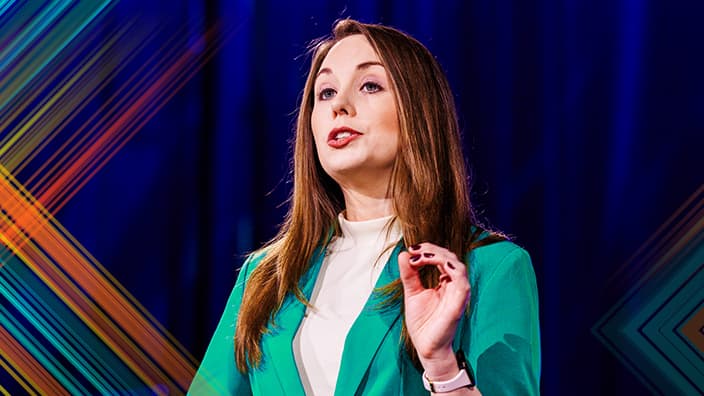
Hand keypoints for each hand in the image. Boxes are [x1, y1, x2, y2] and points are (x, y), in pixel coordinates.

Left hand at [398, 242, 469, 377]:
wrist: (425, 347)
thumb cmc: (422, 323)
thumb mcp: (412, 292)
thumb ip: (409, 274)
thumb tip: (403, 254)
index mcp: (445, 282)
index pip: (442, 258)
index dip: (428, 250)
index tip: (410, 250)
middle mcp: (454, 286)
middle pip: (450, 258)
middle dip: (432, 250)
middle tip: (414, 251)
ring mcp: (458, 294)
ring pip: (458, 266)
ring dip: (440, 256)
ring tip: (422, 256)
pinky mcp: (459, 304)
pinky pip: (462, 282)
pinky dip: (451, 270)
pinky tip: (436, 265)